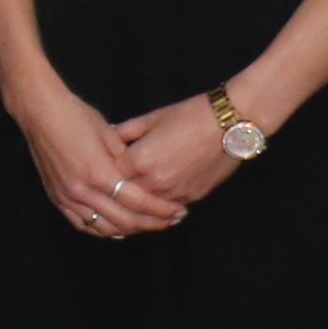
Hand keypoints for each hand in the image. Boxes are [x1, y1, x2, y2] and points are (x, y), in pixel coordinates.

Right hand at [11, 77, 170, 239]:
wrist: (39, 110)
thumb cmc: (75, 115)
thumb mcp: (109, 133)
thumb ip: (126, 160)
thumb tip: (143, 178)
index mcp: (99, 172)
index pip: (138, 202)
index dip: (161, 210)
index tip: (179, 211)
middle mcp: (82, 190)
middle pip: (124, 220)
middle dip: (153, 223)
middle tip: (172, 220)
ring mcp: (67, 196)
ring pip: (104, 228)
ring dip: (130, 229)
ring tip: (147, 224)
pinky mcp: (57, 197)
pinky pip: (83, 224)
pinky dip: (102, 229)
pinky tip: (117, 227)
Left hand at [103, 96, 253, 215]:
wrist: (229, 123)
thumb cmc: (190, 115)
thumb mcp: (151, 119)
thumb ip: (126, 132)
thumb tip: (107, 137)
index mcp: (139, 160)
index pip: (108, 177)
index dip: (102, 173)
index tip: (97, 171)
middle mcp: (154, 182)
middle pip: (124, 200)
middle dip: (115, 197)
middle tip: (106, 196)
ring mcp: (174, 193)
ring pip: (145, 212)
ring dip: (136, 210)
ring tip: (126, 208)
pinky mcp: (191, 198)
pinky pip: (167, 210)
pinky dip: (158, 210)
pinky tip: (152, 207)